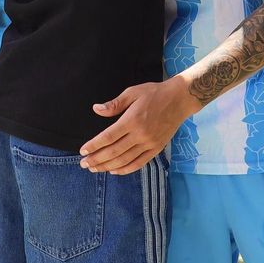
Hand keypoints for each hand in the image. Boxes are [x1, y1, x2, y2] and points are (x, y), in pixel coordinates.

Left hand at [80, 78, 198, 174]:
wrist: (180, 99)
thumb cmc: (155, 93)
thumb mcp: (133, 92)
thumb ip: (115, 104)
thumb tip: (96, 109)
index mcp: (132, 120)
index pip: (108, 137)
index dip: (94, 145)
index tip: (83, 151)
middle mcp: (140, 134)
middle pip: (114, 152)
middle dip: (97, 159)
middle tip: (84, 164)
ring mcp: (149, 143)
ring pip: (125, 160)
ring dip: (107, 166)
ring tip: (95, 169)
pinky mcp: (157, 148)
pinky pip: (139, 163)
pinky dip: (125, 169)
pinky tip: (114, 170)